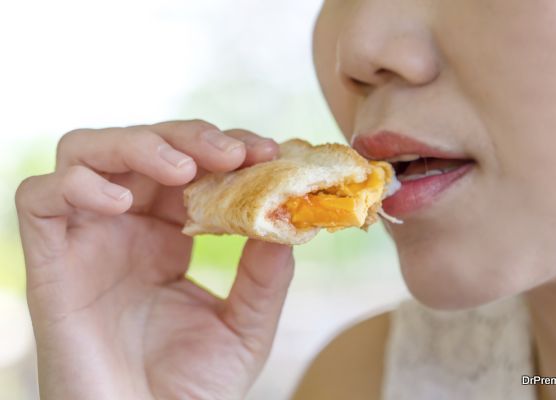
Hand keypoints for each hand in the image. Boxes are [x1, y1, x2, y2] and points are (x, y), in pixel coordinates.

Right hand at [15, 120, 293, 399]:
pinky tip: (121, 204)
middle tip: (234, 153)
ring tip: (184, 170)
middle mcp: (126, 229)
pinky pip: (40, 199)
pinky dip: (76, 185)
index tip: (267, 151)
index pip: (191, 166)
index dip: (226, 149)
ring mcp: (87, 240)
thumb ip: (265, 276)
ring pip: (87, 153)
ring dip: (137, 145)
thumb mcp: (244, 328)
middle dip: (190, 137)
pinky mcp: (49, 264)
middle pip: (143, 146)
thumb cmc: (191, 390)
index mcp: (169, 237)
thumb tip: (287, 218)